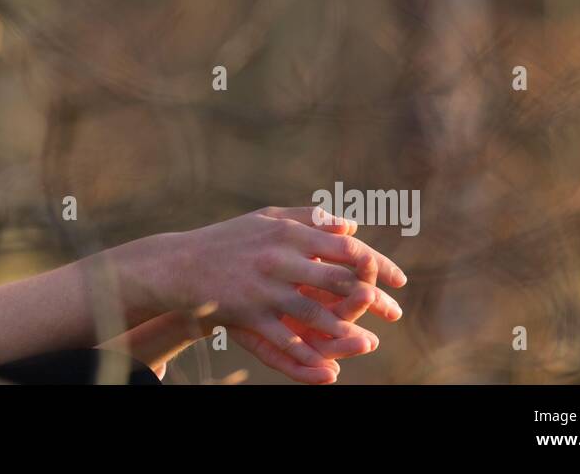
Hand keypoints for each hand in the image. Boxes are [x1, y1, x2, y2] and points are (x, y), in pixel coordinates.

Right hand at [164, 206, 406, 382]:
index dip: (377, 263)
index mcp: (289, 232)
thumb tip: (351, 225)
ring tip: (368, 339)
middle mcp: (280, 257)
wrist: (180, 264)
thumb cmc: (229, 239)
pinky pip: (283, 335)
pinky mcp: (248, 311)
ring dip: (345, 328)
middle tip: (394, 311)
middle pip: (337, 279)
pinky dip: (307, 350)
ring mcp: (263, 286)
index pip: (345, 246)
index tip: (399, 279)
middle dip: (371, 299)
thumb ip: (309, 219)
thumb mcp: (268, 220)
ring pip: (314, 311)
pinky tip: (326, 360)